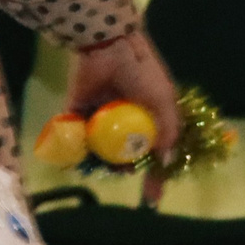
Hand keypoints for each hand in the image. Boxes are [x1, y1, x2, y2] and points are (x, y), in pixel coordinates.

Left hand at [65, 30, 181, 205]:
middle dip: (124, 167)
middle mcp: (123, 118)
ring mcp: (100, 116)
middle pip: (124, 153)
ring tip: (104, 165)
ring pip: (100, 149)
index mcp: (147, 116)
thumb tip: (166, 161)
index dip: (154, 175)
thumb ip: (169, 132)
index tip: (153, 198)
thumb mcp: (164, 101)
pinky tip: (79, 160)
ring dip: (102, 162)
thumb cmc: (142, 73)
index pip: (152, 150)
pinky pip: (75, 135)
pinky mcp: (78, 110)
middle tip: (124, 170)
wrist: (109, 47)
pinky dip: (75, 149)